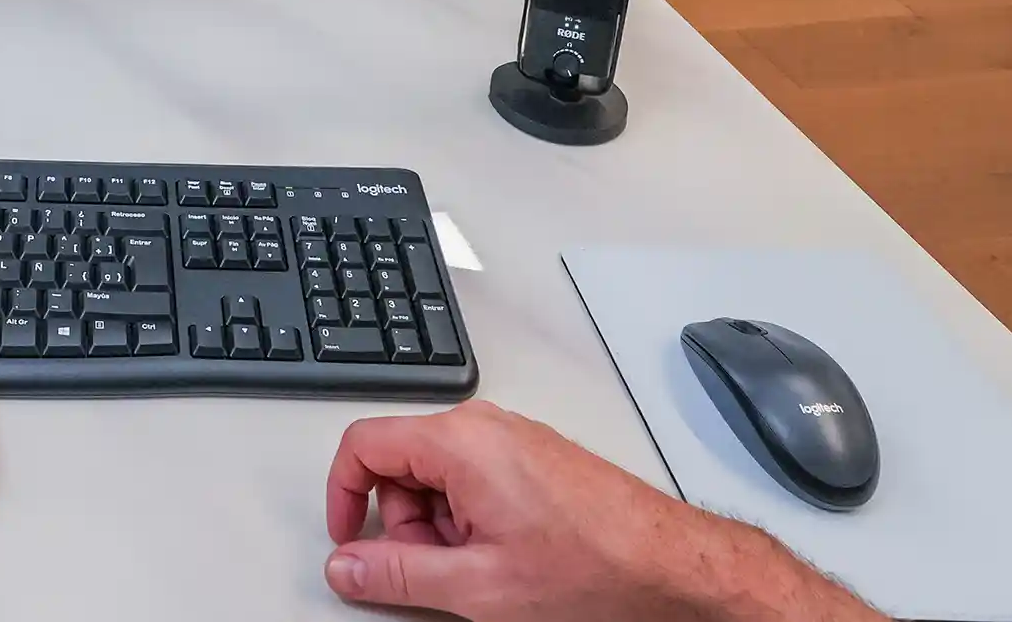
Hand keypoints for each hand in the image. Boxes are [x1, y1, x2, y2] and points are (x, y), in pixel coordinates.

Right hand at [322, 401, 882, 620]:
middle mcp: (484, 426)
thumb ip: (397, 573)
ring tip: (484, 568)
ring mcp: (512, 438)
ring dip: (441, 526)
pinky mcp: (533, 457)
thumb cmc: (592, 565)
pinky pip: (474, 479)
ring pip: (438, 475)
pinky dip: (472, 519)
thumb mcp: (476, 585)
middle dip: (402, 521)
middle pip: (399, 462)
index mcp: (459, 441)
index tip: (349, 541)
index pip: (362, 445)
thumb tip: (348, 567)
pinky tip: (505, 556)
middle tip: (434, 570)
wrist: (668, 564)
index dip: (342, 496)